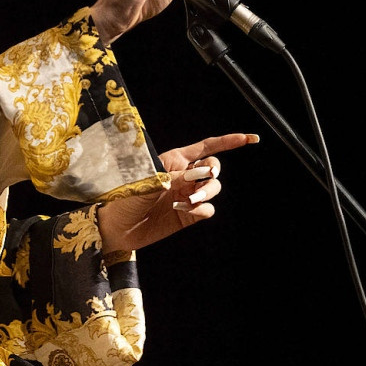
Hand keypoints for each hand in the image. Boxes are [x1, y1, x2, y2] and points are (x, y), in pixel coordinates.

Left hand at [96, 132, 257, 253]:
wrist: (115, 226)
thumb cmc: (125, 195)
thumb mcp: (152, 179)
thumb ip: (179, 176)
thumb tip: (205, 174)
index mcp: (175, 159)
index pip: (207, 146)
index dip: (229, 141)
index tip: (251, 139)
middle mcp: (185, 176)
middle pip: (214, 168)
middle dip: (214, 173)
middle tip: (205, 179)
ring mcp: (187, 196)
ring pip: (213, 189)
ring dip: (206, 193)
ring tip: (189, 201)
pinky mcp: (187, 216)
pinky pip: (207, 210)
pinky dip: (202, 210)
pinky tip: (184, 211)